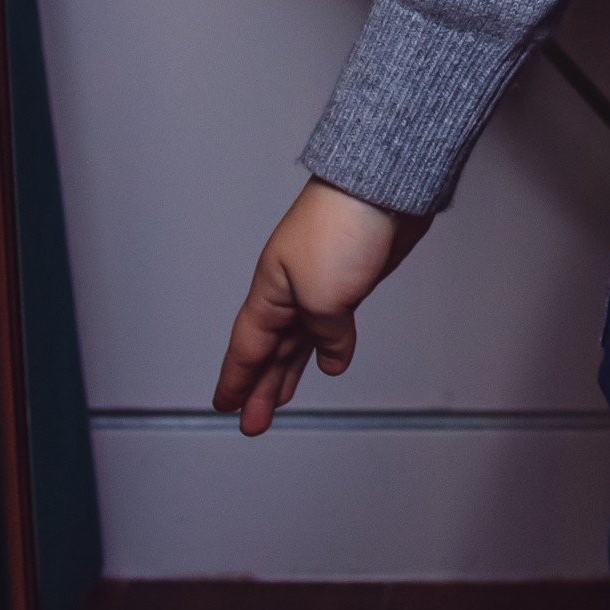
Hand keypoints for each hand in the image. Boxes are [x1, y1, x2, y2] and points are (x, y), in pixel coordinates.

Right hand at [212, 178, 429, 435]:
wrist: (385, 187)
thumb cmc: (341, 224)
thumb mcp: (322, 297)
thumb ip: (324, 335)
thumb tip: (332, 359)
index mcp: (271, 290)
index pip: (247, 346)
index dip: (235, 380)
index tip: (225, 406)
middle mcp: (291, 289)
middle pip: (269, 348)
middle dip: (259, 386)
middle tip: (253, 422)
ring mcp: (322, 283)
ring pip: (298, 339)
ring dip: (287, 371)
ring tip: (279, 401)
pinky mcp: (352, 279)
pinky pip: (331, 325)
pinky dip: (326, 348)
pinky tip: (329, 363)